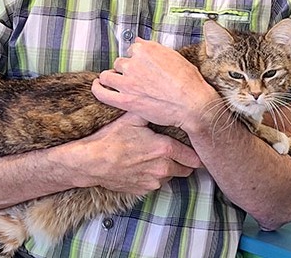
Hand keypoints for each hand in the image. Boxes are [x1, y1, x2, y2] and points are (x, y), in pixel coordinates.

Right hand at [73, 112, 201, 194]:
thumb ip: (152, 110)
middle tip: (179, 150)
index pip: (193, 157)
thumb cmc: (112, 138)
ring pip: (171, 176)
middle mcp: (163, 169)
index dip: (197, 152)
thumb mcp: (132, 117)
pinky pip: (156, 183)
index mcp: (164, 149)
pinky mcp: (143, 191)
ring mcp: (153, 182)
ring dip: (169, 168)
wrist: (92, 162)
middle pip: (187, 169)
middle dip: (185, 161)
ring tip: (157, 155)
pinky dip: (154, 175)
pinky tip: (144, 164)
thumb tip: (164, 101)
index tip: (198, 148)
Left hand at [92, 38, 217, 129]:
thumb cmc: (188, 81)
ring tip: (116, 82)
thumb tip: (140, 41)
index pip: (133, 49)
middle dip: (126, 69)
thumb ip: (154, 48)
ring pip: (108, 75)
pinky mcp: (124, 99)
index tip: (141, 65)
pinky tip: (97, 86)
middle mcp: (134, 62)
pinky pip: (101, 92)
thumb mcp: (174, 56)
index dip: (137, 59)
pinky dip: (97, 88)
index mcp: (146, 49)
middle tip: (136, 79)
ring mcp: (127, 81)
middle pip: (120, 62)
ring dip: (111, 77)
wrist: (192, 104)